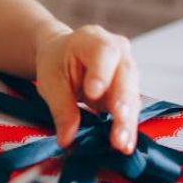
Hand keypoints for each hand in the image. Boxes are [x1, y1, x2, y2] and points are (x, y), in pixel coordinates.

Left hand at [33, 24, 140, 154]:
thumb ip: (61, 108)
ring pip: (132, 95)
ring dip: (127, 121)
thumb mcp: (50, 81)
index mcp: (93, 39)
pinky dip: (127, 126)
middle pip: (125, 76)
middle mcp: (118, 51)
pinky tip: (125, 143)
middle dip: (122, 105)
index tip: (94, 93)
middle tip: (116, 130)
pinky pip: (131, 108)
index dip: (101, 73)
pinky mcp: (129, 89)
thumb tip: (67, 139)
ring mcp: (127, 69)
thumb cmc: (56, 62)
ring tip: (122, 143)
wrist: (64, 56)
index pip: (103, 52)